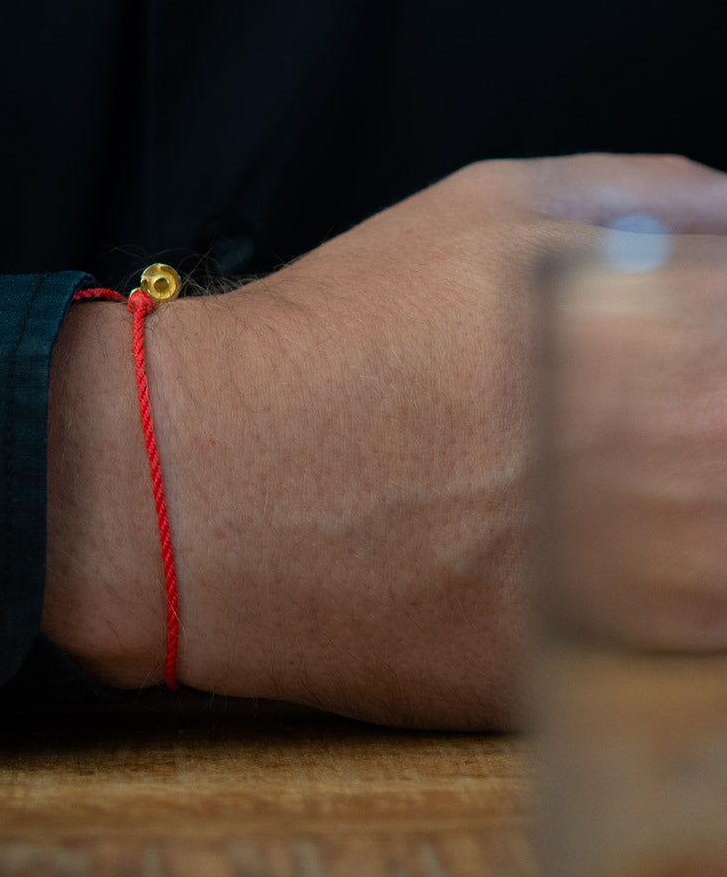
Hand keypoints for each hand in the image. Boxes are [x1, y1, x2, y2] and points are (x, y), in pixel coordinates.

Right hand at [42, 155, 726, 727]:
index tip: (693, 373)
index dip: (724, 364)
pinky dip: (663, 613)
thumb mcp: (484, 209)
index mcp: (676, 346)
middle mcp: (674, 478)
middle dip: (702, 451)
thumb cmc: (329, 341)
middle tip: (648, 446)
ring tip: (617, 500)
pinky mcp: (568, 676)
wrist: (201, 486)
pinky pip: (676, 660)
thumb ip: (646, 200)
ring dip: (694, 535)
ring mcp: (629, 595)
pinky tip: (593, 567)